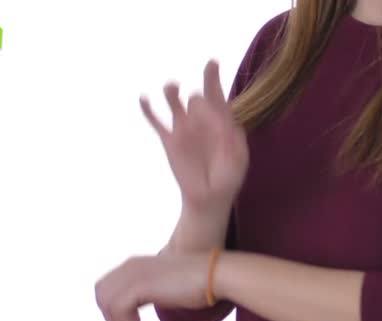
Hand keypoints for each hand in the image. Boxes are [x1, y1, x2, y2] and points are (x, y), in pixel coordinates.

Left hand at [94, 252, 209, 320]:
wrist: (214, 274)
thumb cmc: (198, 282)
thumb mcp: (166, 284)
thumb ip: (151, 289)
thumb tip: (142, 301)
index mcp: (135, 264)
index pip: (106, 286)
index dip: (112, 307)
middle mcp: (131, 265)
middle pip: (101, 293)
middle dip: (111, 316)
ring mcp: (135, 274)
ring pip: (106, 302)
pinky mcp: (141, 286)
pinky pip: (117, 308)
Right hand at [139, 59, 248, 213]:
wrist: (209, 197)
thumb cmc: (228, 177)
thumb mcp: (238, 158)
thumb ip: (232, 140)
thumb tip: (222, 121)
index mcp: (221, 120)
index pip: (217, 95)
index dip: (214, 78)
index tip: (212, 63)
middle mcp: (201, 119)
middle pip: (196, 97)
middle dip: (198, 99)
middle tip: (201, 111)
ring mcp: (184, 128)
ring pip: (175, 102)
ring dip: (172, 93)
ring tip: (172, 88)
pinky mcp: (169, 140)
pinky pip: (156, 121)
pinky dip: (149, 109)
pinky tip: (144, 98)